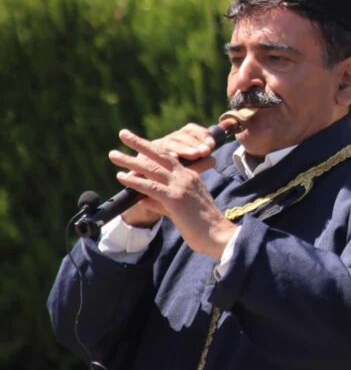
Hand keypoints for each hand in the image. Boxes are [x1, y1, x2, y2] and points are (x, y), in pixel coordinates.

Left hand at [109, 129, 236, 258]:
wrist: (217, 235)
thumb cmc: (202, 226)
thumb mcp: (180, 209)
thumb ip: (161, 202)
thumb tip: (142, 198)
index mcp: (190, 177)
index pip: (169, 157)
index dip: (152, 149)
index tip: (138, 143)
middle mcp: (186, 177)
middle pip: (161, 154)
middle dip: (140, 143)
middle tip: (124, 134)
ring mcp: (181, 186)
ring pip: (152, 168)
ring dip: (130, 160)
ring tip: (113, 155)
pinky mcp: (175, 198)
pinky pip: (151, 186)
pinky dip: (135, 180)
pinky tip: (121, 176)